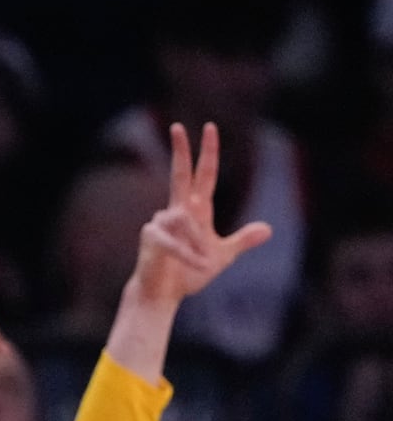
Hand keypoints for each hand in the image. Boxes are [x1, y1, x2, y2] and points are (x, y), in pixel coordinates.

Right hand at [130, 123, 271, 303]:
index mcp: (196, 211)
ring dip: (200, 247)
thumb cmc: (188, 275)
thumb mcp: (223, 256)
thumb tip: (268, 228)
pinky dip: (189, 255)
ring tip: (203, 265)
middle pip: (180, 174)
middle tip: (177, 125)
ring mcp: (161, 222)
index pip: (204, 175)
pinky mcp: (151, 236)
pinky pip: (175, 241)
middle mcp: (177, 211)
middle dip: (180, 150)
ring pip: (187, 222)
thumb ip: (242, 241)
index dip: (208, 152)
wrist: (163, 295)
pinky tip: (197, 265)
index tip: (209, 128)